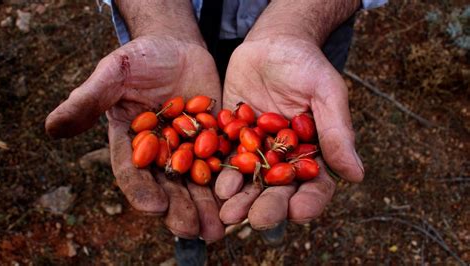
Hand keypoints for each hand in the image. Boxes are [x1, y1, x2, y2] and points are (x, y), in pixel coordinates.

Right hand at [45, 35, 224, 240]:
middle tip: (192, 230)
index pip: (132, 173)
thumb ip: (89, 99)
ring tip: (219, 229)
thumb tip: (52, 128)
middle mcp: (159, 154)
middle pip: (168, 187)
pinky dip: (230, 182)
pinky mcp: (214, 141)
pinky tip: (241, 197)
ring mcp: (189, 149)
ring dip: (207, 207)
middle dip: (179, 209)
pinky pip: (223, 163)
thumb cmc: (141, 57)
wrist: (178, 47)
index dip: (141, 191)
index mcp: (131, 144)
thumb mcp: (114, 73)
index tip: (154, 207)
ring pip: (197, 183)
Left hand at [215, 35, 363, 228]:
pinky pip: (226, 160)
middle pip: (279, 191)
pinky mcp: (233, 139)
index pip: (315, 186)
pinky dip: (221, 174)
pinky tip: (215, 184)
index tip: (299, 212)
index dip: (309, 202)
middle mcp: (285, 158)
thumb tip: (357, 175)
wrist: (271, 44)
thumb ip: (337, 131)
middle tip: (256, 220)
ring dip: (241, 199)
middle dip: (269, 207)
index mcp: (313, 152)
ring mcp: (257, 151)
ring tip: (229, 211)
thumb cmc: (306, 65)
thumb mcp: (326, 92)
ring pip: (250, 182)